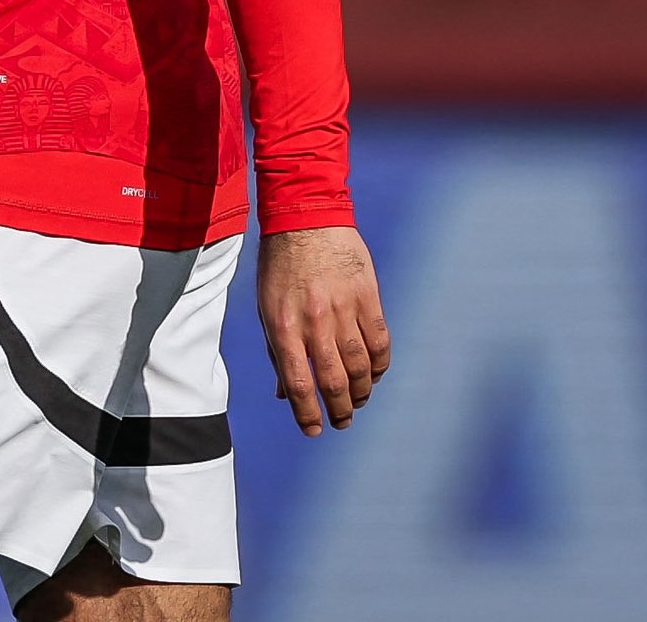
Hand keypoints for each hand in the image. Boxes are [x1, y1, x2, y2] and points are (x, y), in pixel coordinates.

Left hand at [257, 225, 389, 436]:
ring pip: (359, 367)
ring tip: (357, 401)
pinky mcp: (366, 296)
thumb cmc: (281, 265)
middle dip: (339, 410)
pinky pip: (379, 341)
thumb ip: (277, 351)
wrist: (305, 216)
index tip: (314, 430)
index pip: (299, 385)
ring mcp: (343, 309)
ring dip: (361, 392)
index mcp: (284, 326)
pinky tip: (374, 373)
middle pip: (333, 382)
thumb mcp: (267, 307)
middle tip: (342, 421)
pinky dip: (379, 364)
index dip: (308, 414)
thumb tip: (282, 393)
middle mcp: (314, 322)